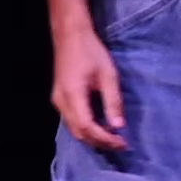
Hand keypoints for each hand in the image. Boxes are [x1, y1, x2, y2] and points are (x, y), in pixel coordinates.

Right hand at [50, 28, 128, 155]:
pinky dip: (86, 129)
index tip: (123, 142)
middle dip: (100, 142)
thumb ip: (113, 101)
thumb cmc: (91, 51)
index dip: (105, 139)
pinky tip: (101, 127)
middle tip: (121, 144)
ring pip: (74, 129)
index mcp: (73, 95)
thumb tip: (119, 126)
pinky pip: (72, 121)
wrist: (70, 35)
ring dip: (93, 137)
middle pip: (79, 133)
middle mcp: (61, 102)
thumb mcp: (108, 75)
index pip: (88, 128)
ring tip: (114, 138)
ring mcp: (57, 101)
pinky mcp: (59, 99)